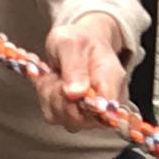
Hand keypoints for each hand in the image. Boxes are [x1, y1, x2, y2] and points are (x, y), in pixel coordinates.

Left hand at [38, 14, 131, 131]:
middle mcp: (105, 105)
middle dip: (59, 94)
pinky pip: (52, 115)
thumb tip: (76, 93)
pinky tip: (53, 82)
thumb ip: (75, 67)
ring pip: (62, 117)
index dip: (82, 104)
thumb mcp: (72, 43)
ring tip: (57, 74)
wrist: (80, 42)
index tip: (68, 87)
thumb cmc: (81, 41)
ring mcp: (89, 114)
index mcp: (113, 83)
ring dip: (50, 93)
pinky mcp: (72, 117)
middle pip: (78, 118)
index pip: (104, 110)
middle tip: (59, 72)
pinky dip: (45, 97)